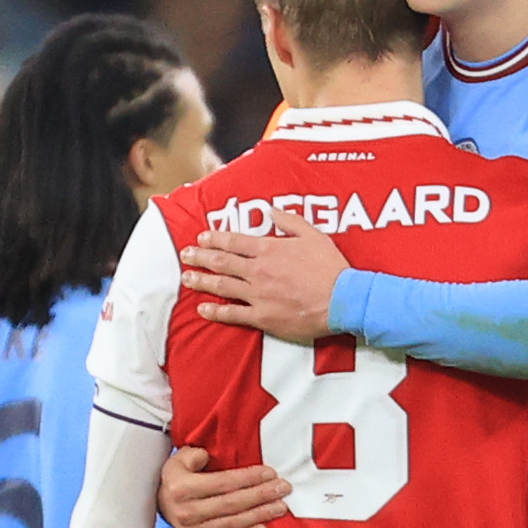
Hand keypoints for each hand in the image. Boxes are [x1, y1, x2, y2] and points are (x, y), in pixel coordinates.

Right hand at [160, 445, 289, 527]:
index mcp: (182, 488)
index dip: (249, 478)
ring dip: (260, 515)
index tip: (270, 473)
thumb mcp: (179, 460)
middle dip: (261, 495)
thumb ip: (194, 454)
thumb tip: (207, 456)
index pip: (223, 483)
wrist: (162, 506)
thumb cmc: (178, 480)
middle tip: (283, 489)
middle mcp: (186, 512)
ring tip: (280, 507)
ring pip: (233, 524)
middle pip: (232, 503)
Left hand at [180, 208, 344, 341]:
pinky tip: (203, 309)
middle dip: (200, 257)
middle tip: (186, 254)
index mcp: (269, 249)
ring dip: (201, 281)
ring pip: (222, 286)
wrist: (342, 299)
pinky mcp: (262, 316)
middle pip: (222, 262)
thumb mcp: (314, 235)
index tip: (201, 237)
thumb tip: (272, 211)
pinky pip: (233, 314)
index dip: (215, 238)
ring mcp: (258, 294)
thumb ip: (290, 221)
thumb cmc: (330, 268)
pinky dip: (216, 311)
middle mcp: (258, 271)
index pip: (234, 241)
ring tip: (186, 278)